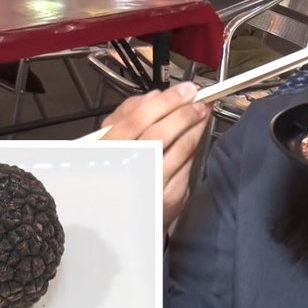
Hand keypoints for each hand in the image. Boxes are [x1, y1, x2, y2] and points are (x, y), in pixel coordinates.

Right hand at [101, 82, 211, 235]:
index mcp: (105, 151)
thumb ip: (127, 115)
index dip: (165, 102)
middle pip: (159, 135)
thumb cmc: (112, 171)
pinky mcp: (168, 199)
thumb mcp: (108, 140)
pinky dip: (194, 149)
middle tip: (199, 102)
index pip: (136, 120)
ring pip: (178, 151)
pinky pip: (186, 169)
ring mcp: (149, 186)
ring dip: (195, 129)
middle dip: (183, 114)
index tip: (186, 90)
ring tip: (202, 114)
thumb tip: (155, 96)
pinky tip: (197, 137)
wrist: (116, 218)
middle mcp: (125, 169)